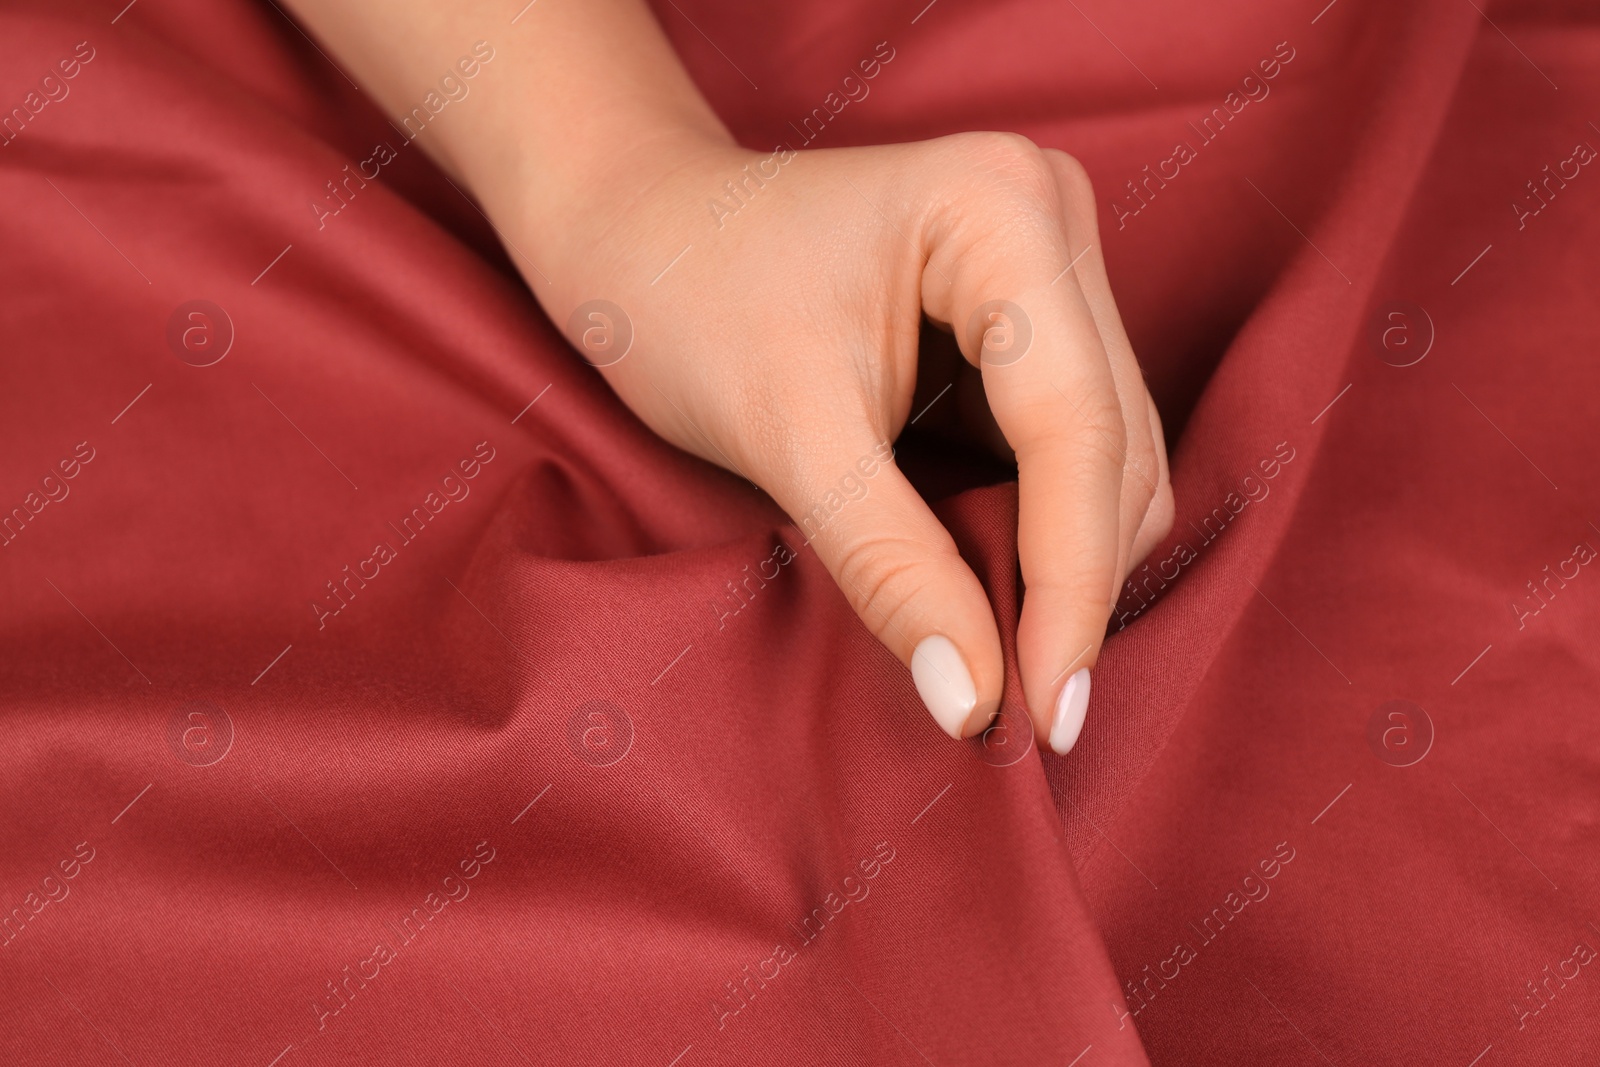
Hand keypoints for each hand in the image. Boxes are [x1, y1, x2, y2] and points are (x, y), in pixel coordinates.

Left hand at [537, 130, 1173, 751]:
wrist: (636, 236)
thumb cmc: (685, 299)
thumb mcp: (785, 433)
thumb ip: (889, 563)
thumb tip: (976, 699)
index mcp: (1001, 210)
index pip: (1077, 430)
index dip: (1070, 586)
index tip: (1048, 716)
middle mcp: (1049, 222)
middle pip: (1112, 449)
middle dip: (1067, 586)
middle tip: (1009, 713)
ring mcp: (1046, 270)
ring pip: (1105, 462)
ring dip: (1056, 569)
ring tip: (988, 662)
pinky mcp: (1025, 323)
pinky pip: (1063, 455)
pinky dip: (1030, 534)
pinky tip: (977, 591)